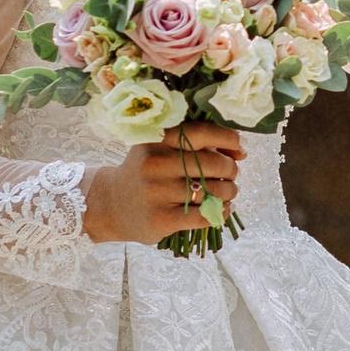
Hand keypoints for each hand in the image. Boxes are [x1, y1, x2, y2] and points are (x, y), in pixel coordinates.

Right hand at [85, 122, 245, 243]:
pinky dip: (221, 212)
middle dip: (231, 170)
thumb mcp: (159, 149)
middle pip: (213, 163)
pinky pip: (205, 215)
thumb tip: (240, 150)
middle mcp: (155, 162)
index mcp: (157, 139)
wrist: (109, 204)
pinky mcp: (161, 218)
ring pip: (213, 191)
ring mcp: (157, 191)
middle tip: (231, 175)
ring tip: (227, 193)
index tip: (239, 147)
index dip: (228, 138)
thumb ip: (195, 144)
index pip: (201, 132)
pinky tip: (221, 209)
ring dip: (229, 192)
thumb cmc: (144, 172)